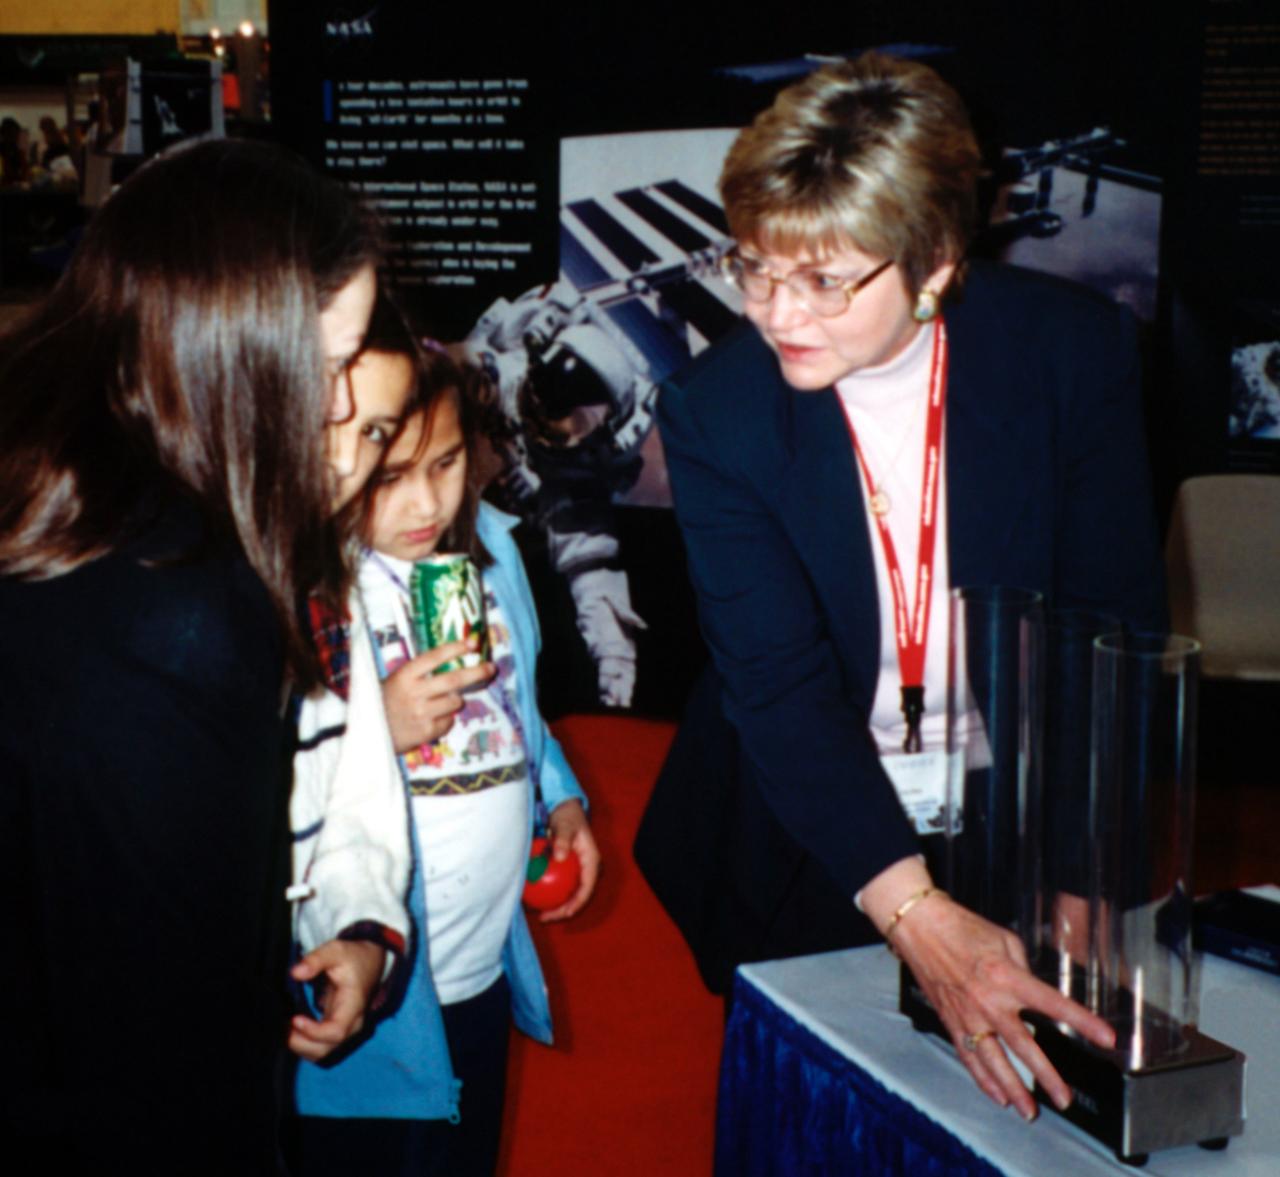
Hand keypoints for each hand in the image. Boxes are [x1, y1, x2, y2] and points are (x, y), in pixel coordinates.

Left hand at [287, 939, 385, 1061]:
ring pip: (322, 1052)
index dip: (314, 1032)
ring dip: (301, 1046)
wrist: (370, 961)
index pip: (336, 1031)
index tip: (295, 1019)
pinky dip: (304, 1044)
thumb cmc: (353, 957)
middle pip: (327, 1048)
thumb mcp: (336, 951)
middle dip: (301, 1043)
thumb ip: (316, 960)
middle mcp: (352, 1023)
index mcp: (353, 1005)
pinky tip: (292, 1031)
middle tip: (283, 1027)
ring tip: (285, 1029)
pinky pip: (320, 1047)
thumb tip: (295, 973)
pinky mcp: (336, 1029)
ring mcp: (345, 1029)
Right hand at [381, 639, 494, 752]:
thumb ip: (421, 673)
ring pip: (455, 701)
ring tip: (442, 701)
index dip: (455, 648)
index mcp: (405, 675)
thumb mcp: (397, 680)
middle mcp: (414, 693)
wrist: (368, 732)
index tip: (472, 643)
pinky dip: (446, 718)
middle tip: (491, 668)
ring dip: (456, 699)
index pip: (434, 657)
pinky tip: (432, 719)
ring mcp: (421, 713)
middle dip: (477, 672)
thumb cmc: (385, 702)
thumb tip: (455, 659)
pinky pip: (449, 721)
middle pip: (454, 680)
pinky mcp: (426, 732)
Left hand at [538, 799, 599, 922]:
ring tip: (538, 914)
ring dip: (555, 905)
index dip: (577, 904)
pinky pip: (558, 885)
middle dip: (564, 911)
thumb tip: (560, 857)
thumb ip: (563, 839)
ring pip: (568, 893)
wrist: (565, 809)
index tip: (563, 913)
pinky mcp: (566, 870)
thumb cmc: (567, 816)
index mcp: (592, 861)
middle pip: (578, 896)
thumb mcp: (566, 825)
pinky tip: (532, 899)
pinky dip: (548, 893)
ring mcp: (576, 871)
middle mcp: (586, 869)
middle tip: (544, 917)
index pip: (587, 888)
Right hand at [863, 860, 1114, 1119]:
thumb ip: (1024, 970)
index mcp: (1007, 976)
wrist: (919, 926)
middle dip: (1046, 1075)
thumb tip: (1035, 993)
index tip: (1106, 1038)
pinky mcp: (950, 1020)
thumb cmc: (962, 927)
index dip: (1082, 1022)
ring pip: (993, 1060)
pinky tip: (997, 1096)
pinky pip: (968, 1056)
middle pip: (1023, 1045)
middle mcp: (988, 1000)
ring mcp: (967, 1014)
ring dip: (1012, 1088)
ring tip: (1029, 1110)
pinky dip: (982, 1079)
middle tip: (1064, 1098)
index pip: (1053, 1004)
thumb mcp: (1005, 940)